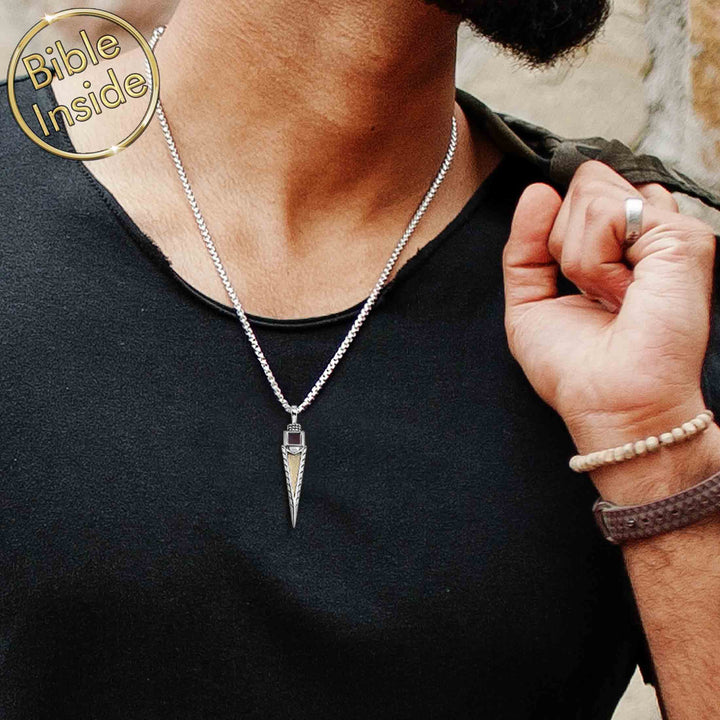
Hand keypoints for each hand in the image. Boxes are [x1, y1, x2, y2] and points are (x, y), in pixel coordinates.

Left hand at [502, 160, 715, 457]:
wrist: (608, 405)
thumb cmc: (575, 369)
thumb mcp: (529, 301)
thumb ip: (525, 246)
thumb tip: (537, 191)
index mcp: (621, 243)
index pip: (582, 190)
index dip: (558, 232)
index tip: (573, 282)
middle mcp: (647, 230)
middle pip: (583, 183)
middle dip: (564, 242)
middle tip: (592, 293)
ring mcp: (666, 231)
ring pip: (589, 193)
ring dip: (578, 260)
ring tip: (609, 300)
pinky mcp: (680, 238)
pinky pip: (605, 215)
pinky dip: (594, 264)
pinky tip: (621, 296)